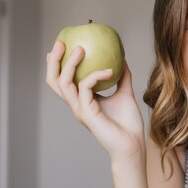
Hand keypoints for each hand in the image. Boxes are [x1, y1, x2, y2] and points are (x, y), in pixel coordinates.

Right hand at [46, 40, 144, 161]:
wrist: (133, 144)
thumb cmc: (129, 124)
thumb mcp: (125, 94)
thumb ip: (122, 77)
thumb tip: (122, 58)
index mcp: (82, 101)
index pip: (63, 81)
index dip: (58, 64)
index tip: (63, 45)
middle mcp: (77, 105)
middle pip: (54, 81)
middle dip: (54, 61)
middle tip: (60, 43)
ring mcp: (80, 110)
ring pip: (64, 83)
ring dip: (70, 64)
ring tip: (80, 49)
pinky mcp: (87, 114)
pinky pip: (85, 88)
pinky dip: (95, 75)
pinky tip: (110, 70)